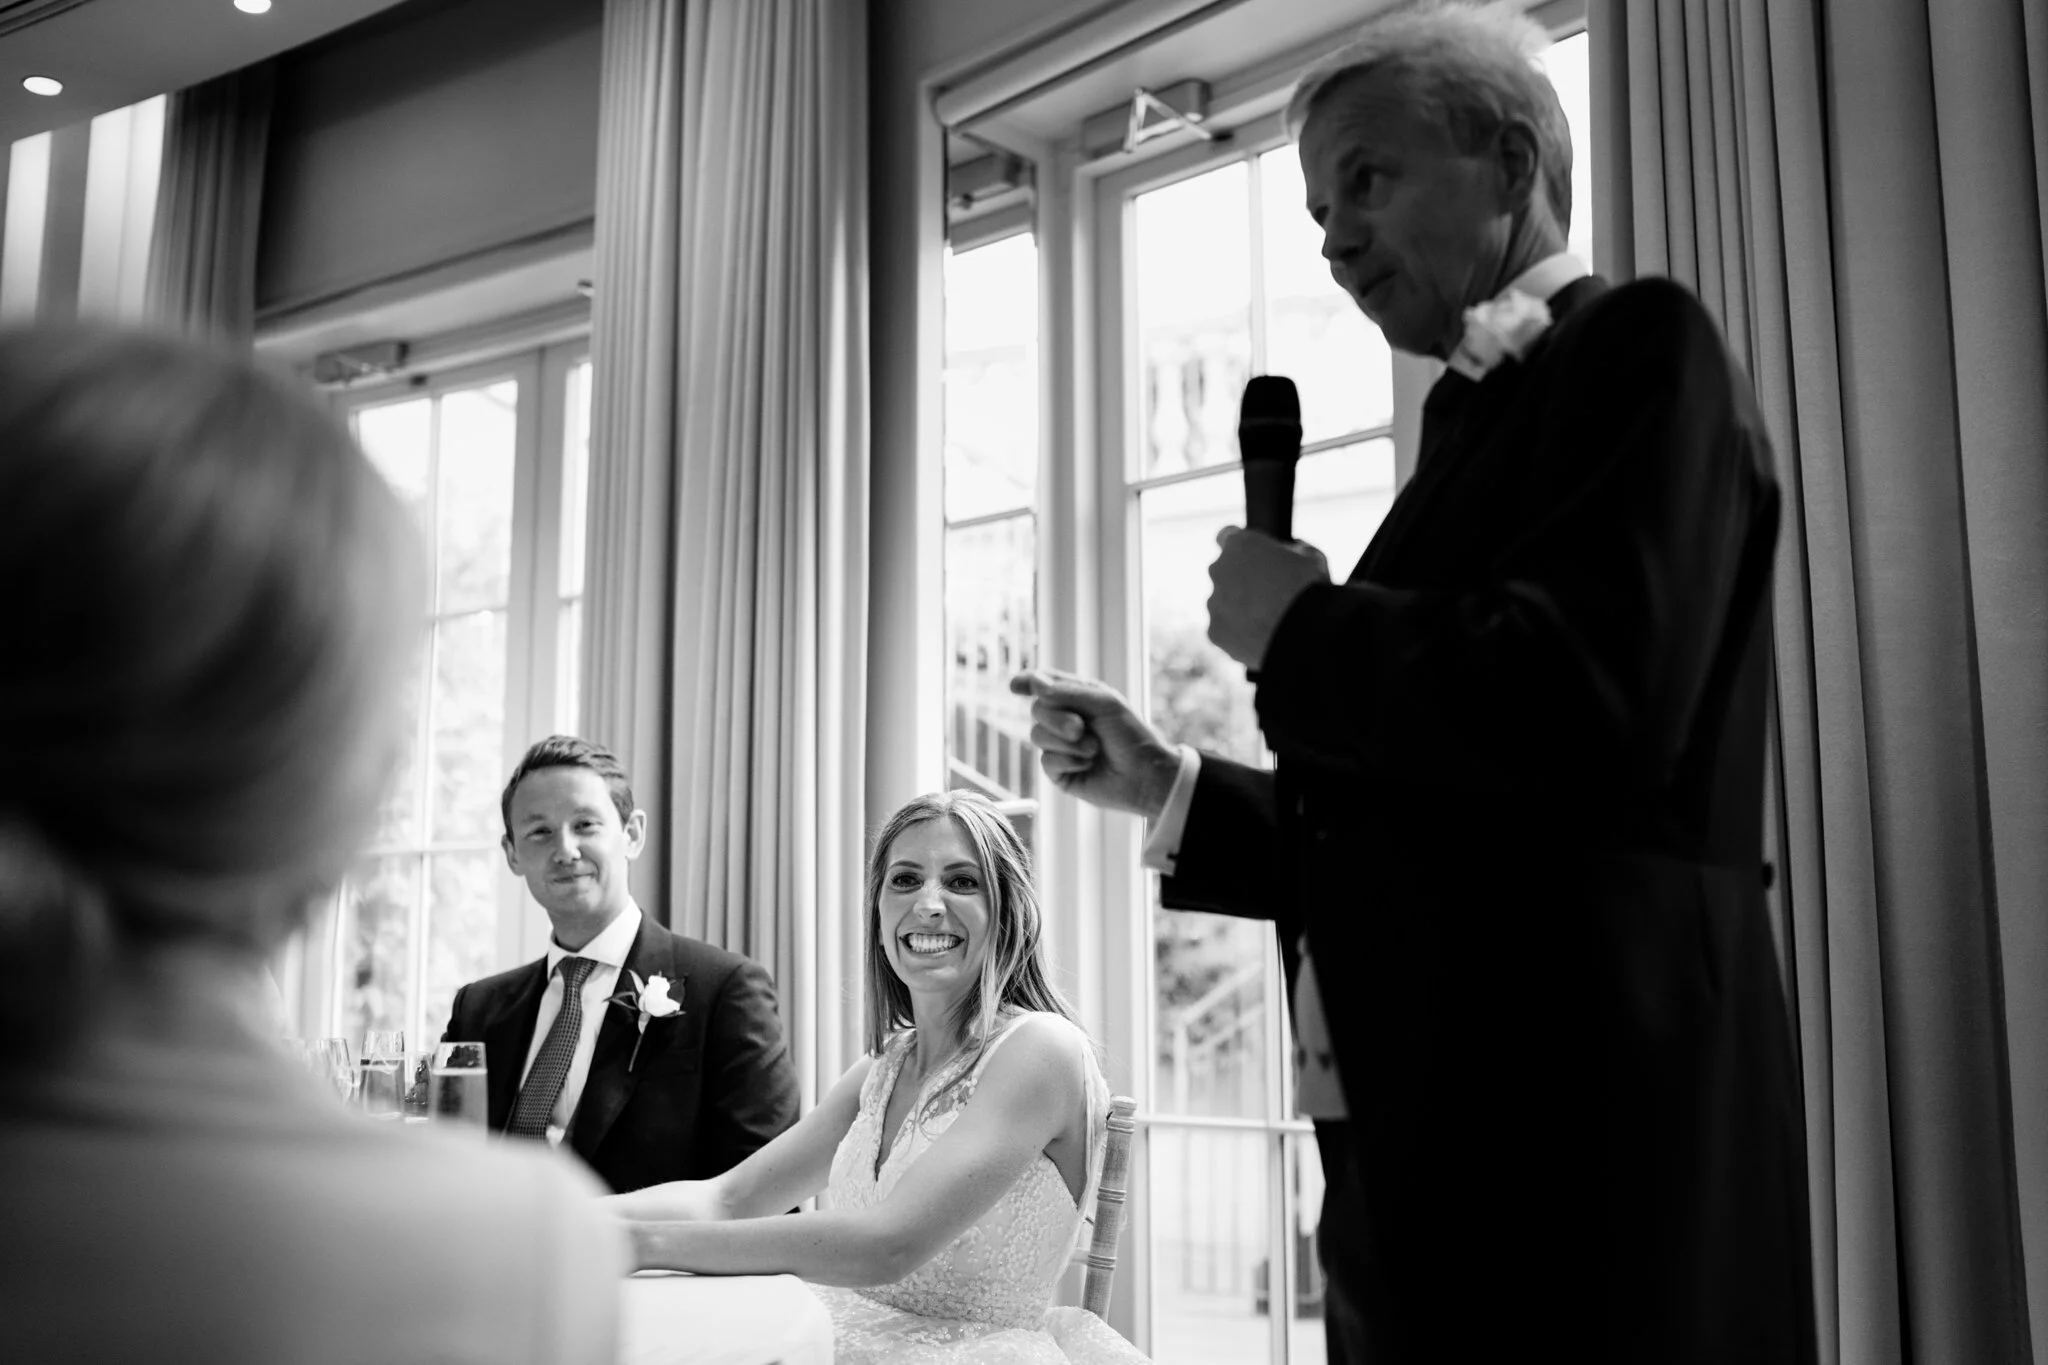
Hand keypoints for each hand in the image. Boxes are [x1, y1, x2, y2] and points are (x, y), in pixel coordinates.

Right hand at [1008, 669, 1181, 818]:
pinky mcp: (1060, 773)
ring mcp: (1061, 747)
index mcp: (1077, 698)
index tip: (1015, 686)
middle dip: (1057, 718)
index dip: (1027, 682)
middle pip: (1036, 710)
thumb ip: (1067, 691)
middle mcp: (1065, 720)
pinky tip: (1088, 764)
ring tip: (1094, 749)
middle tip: (1081, 727)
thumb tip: (1034, 683)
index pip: (1044, 685)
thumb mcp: (1103, 703)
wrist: (1146, 774)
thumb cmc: (1131, 735)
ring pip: (1037, 736)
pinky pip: (1046, 761)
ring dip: (1067, 742)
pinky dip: (1068, 760)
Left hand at [1205, 527, 1329, 669]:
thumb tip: (1294, 551)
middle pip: (1223, 572)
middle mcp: (1219, 569)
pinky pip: (1224, 630)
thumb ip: (1294, 550)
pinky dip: (1238, 634)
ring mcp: (1213, 602)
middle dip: (1239, 580)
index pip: (1226, 536)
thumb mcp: (1311, 557)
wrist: (1306, 634)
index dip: (1240, 548)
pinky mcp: (1214, 631)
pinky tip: (1261, 638)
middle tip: (1267, 595)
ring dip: (1238, 609)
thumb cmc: (1311, 589)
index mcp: (1240, 544)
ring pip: (1222, 603)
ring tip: (1269, 621)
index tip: (1250, 557)